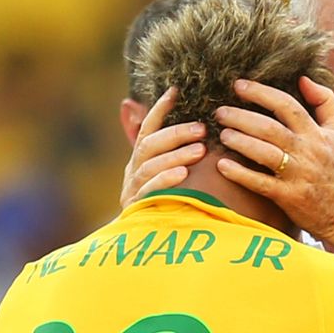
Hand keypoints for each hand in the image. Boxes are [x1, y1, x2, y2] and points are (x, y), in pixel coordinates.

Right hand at [120, 87, 207, 207]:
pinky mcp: (136, 208)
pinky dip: (165, 181)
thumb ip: (165, 145)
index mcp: (140, 158)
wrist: (143, 242)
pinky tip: (183, 174)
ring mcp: (132, 189)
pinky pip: (149, 191)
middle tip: (202, 128)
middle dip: (175, 134)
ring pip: (150, 167)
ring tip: (200, 150)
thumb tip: (148, 107)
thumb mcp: (163, 171)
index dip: (160, 109)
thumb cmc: (163, 200)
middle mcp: (133, 170)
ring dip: (175, 156)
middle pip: (149, 145)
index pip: (148, 128)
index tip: (175, 91)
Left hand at [214, 77, 333, 249]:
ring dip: (240, 142)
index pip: (287, 105)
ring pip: (264, 153)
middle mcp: (307, 151)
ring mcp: (298, 175)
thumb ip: (325, 102)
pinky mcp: (290, 198)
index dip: (261, 93)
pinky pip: (260, 184)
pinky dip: (240, 174)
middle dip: (241, 117)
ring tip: (222, 135)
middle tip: (220, 112)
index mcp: (317, 133)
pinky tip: (222, 166)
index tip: (239, 86)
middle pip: (270, 128)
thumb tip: (303, 78)